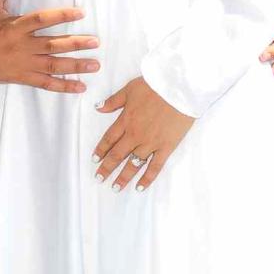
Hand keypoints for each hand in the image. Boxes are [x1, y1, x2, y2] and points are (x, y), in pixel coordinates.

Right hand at [0, 0, 100, 91]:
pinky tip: (79, 87)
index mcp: (16, 27)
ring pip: (53, 66)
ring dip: (75, 66)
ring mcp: (23, 64)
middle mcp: (22, 46)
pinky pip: (45, 83)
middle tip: (95, 42)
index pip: (42, 20)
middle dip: (76, 44)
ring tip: (94, 65)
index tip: (81, 12)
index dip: (62, 16)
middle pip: (53, 45)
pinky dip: (63, 86)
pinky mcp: (22, 77)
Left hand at [92, 77, 193, 192]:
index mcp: (125, 120)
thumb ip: (113, 101)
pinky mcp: (166, 147)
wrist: (179, 89)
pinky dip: (147, 178)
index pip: (108, 139)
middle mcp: (135, 135)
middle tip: (99, 178)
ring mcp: (150, 143)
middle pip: (117, 155)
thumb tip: (98, 107)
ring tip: (115, 187)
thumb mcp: (129, 89)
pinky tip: (140, 187)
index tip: (95, 160)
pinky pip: (155, 166)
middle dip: (107, 168)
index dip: (100, 150)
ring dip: (123, 177)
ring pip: (133, 164)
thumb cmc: (155, 86)